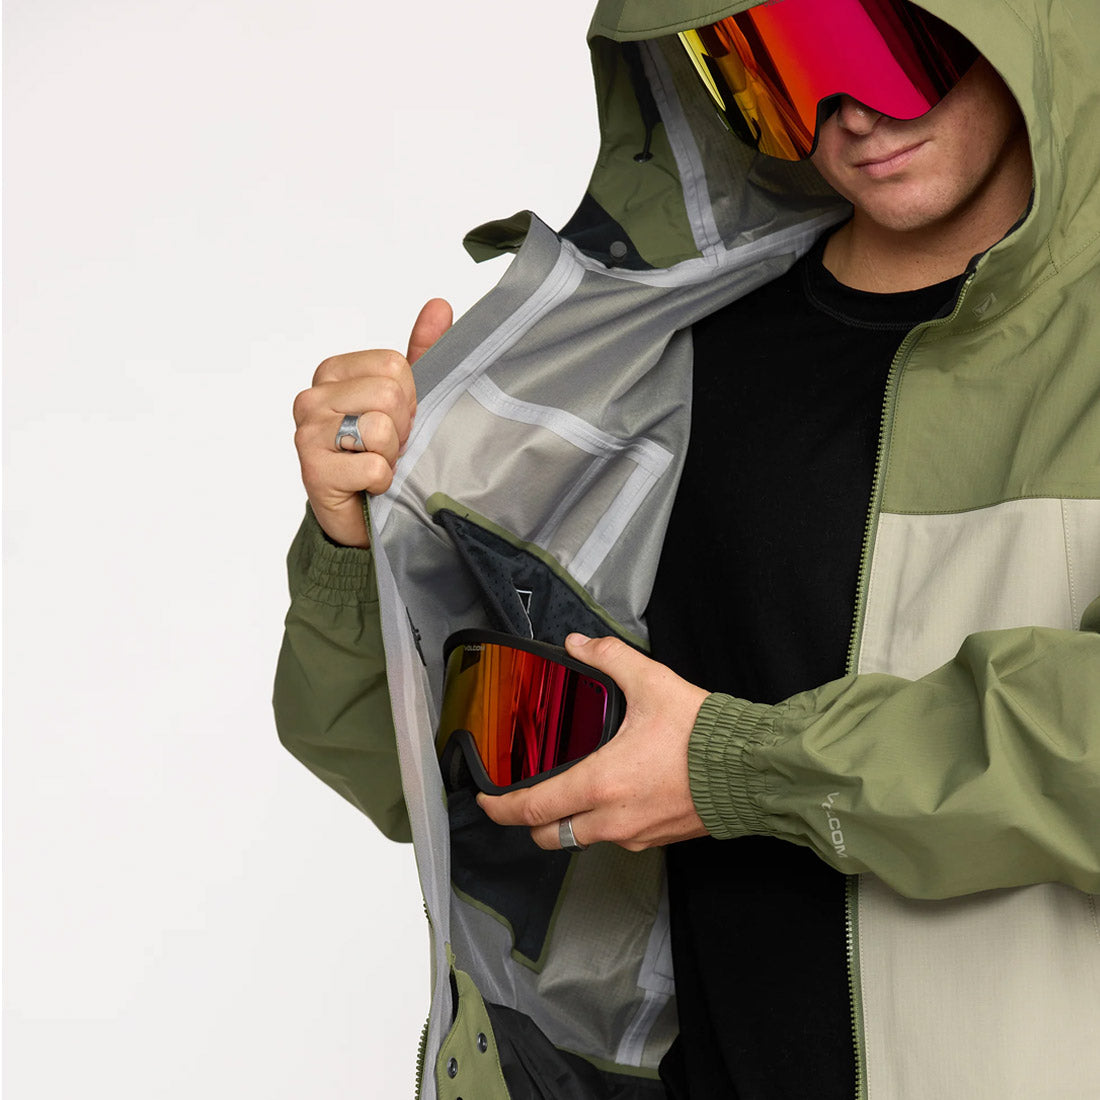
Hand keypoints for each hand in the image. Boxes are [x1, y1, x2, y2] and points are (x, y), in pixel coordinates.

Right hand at [292, 298, 452, 546]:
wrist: (361, 514)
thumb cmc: (380, 453)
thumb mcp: (406, 400)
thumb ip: (422, 352)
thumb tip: (439, 305)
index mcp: (333, 373)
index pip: (393, 365)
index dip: (409, 399)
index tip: (396, 420)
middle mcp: (312, 398)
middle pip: (388, 393)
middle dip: (401, 428)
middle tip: (386, 446)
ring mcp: (308, 433)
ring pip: (380, 428)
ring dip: (390, 456)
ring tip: (376, 463)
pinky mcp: (312, 470)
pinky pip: (372, 466)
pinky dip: (382, 482)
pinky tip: (367, 486)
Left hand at [477, 634, 710, 850]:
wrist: (753, 770)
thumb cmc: (704, 735)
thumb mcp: (651, 683)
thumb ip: (609, 659)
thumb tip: (579, 645)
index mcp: (601, 784)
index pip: (531, 809)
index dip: (499, 808)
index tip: (486, 800)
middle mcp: (612, 819)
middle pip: (549, 835)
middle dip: (530, 820)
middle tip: (525, 796)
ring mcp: (634, 835)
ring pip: (581, 839)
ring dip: (568, 821)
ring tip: (570, 791)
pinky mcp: (656, 840)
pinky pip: (615, 838)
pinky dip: (603, 822)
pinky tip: (614, 794)